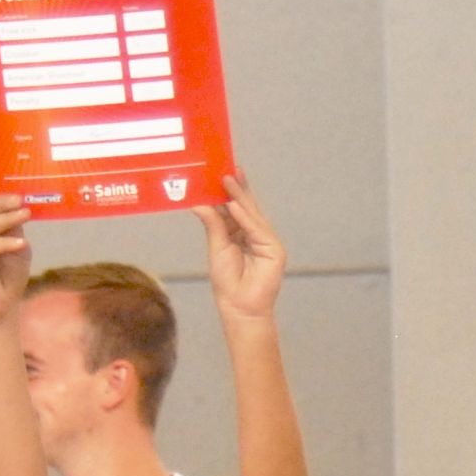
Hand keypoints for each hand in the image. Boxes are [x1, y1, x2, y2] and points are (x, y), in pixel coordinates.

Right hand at [0, 186, 35, 325]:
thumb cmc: (10, 275)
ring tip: (25, 214)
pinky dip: (5, 243)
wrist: (3, 306)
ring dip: (7, 219)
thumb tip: (21, 208)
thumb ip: (16, 228)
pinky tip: (21, 243)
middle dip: (2, 201)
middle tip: (21, 199)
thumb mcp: (18, 246)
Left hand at [198, 169, 286, 324]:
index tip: (221, 171)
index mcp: (242, 233)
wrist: (239, 307)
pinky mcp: (275, 251)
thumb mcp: (217, 247)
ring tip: (226, 180)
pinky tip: (234, 204)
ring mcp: (267, 242)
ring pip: (252, 215)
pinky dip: (246, 217)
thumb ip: (213, 224)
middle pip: (247, 207)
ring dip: (239, 197)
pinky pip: (258, 229)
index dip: (230, 190)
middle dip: (237, 188)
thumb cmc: (228, 282)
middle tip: (226, 168)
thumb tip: (199, 202)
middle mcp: (256, 235)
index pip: (236, 207)